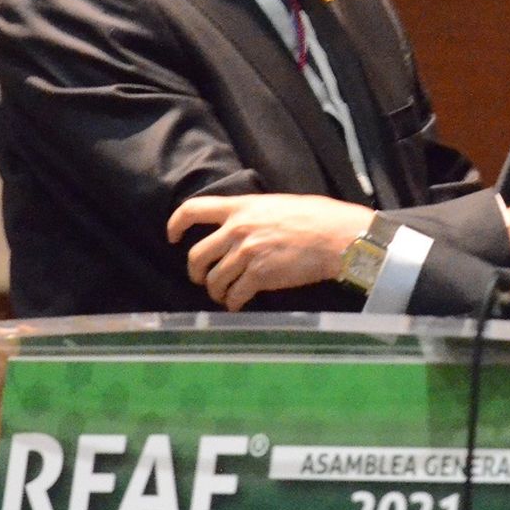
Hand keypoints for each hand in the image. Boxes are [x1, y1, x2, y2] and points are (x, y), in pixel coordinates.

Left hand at [167, 194, 372, 309]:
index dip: (176, 223)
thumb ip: (254, 214)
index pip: (193, 210)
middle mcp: (238, 229)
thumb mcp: (277, 204)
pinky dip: (232, 303)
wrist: (336, 236)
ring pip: (214, 279)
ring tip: (224, 295)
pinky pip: (234, 294)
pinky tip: (238, 305)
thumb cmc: (316, 217)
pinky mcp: (259, 276)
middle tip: (203, 278)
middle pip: (196, 255)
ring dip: (215, 291)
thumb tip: (245, 226)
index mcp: (241, 207)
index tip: (173, 236)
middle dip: (196, 271)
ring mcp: (246, 253)